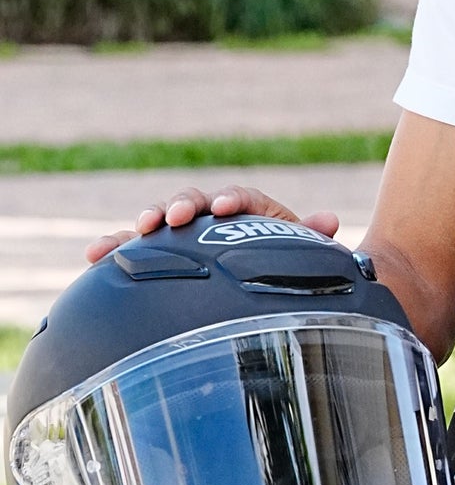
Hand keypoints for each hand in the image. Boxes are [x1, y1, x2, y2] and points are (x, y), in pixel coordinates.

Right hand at [84, 185, 340, 263]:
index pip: (240, 197)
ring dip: (147, 219)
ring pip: (160, 219)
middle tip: (177, 216)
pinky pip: (132, 247)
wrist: (257, 287)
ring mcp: (183, 234)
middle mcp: (212, 217)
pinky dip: (113, 247)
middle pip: (195, 200)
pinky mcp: (159, 254)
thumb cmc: (278, 264)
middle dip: (184, 203)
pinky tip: (93, 254)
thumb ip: (310, 236)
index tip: (227, 207)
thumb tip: (330, 221)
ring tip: (136, 230)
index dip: (233, 199)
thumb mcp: (298, 253)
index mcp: (248, 211)